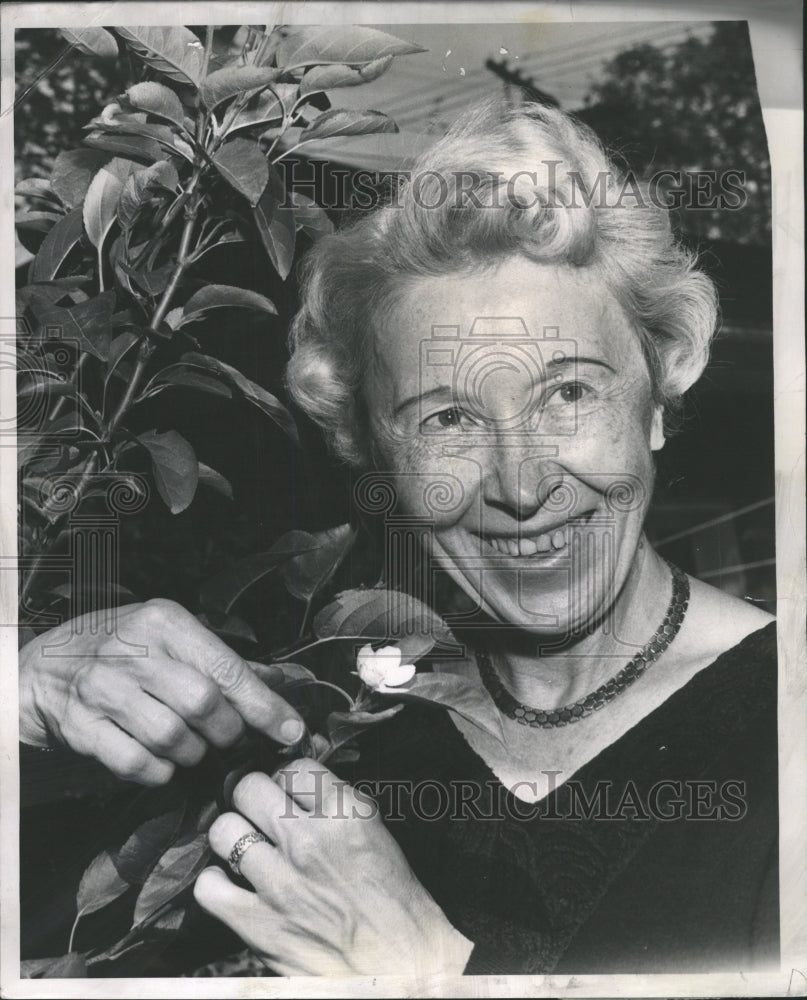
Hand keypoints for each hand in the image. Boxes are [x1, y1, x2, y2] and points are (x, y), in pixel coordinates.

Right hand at [19, 599, 304, 784]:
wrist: (42, 667)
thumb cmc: (121, 649)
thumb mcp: (168, 636)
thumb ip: (221, 660)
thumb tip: (280, 683)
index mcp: (164, 621)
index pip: (227, 670)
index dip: (265, 706)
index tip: (292, 731)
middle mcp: (133, 650)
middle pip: (203, 705)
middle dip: (227, 732)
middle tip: (227, 738)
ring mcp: (101, 688)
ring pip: (172, 737)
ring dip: (193, 753)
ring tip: (191, 746)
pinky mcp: (79, 725)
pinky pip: (137, 763)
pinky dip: (159, 771)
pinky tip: (161, 761)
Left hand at [194, 760, 473, 976]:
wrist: (401, 963)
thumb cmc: (392, 900)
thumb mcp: (374, 831)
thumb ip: (338, 802)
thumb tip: (301, 782)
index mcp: (345, 814)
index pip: (294, 767)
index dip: (286, 777)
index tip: (285, 789)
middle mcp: (309, 841)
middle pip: (250, 788)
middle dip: (252, 795)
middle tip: (257, 810)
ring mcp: (281, 883)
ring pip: (224, 831)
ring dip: (231, 836)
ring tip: (242, 845)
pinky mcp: (260, 924)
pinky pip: (209, 888)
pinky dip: (213, 883)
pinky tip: (228, 883)